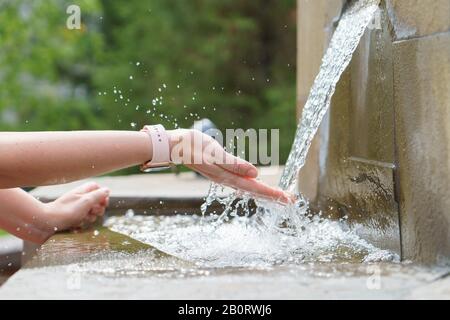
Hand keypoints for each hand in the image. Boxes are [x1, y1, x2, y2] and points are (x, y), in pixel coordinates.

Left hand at [43, 182, 109, 230]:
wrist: (46, 222)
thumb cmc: (66, 211)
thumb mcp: (86, 201)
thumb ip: (98, 195)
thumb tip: (107, 190)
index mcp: (82, 191)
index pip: (97, 187)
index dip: (103, 195)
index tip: (103, 202)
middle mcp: (79, 198)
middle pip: (97, 201)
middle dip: (98, 208)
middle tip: (92, 211)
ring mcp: (76, 208)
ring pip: (91, 212)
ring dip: (91, 217)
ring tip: (82, 219)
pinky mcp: (72, 218)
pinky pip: (83, 220)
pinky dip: (82, 223)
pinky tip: (76, 225)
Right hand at [167, 129, 291, 203]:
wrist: (176, 146)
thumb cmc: (194, 147)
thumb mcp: (215, 154)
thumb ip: (235, 164)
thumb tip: (256, 173)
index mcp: (228, 177)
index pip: (256, 188)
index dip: (273, 194)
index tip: (288, 199)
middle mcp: (228, 180)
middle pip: (255, 191)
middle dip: (274, 196)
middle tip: (292, 200)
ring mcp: (225, 177)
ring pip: (250, 188)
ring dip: (266, 192)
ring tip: (280, 196)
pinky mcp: (222, 171)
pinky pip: (243, 182)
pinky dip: (255, 185)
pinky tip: (257, 183)